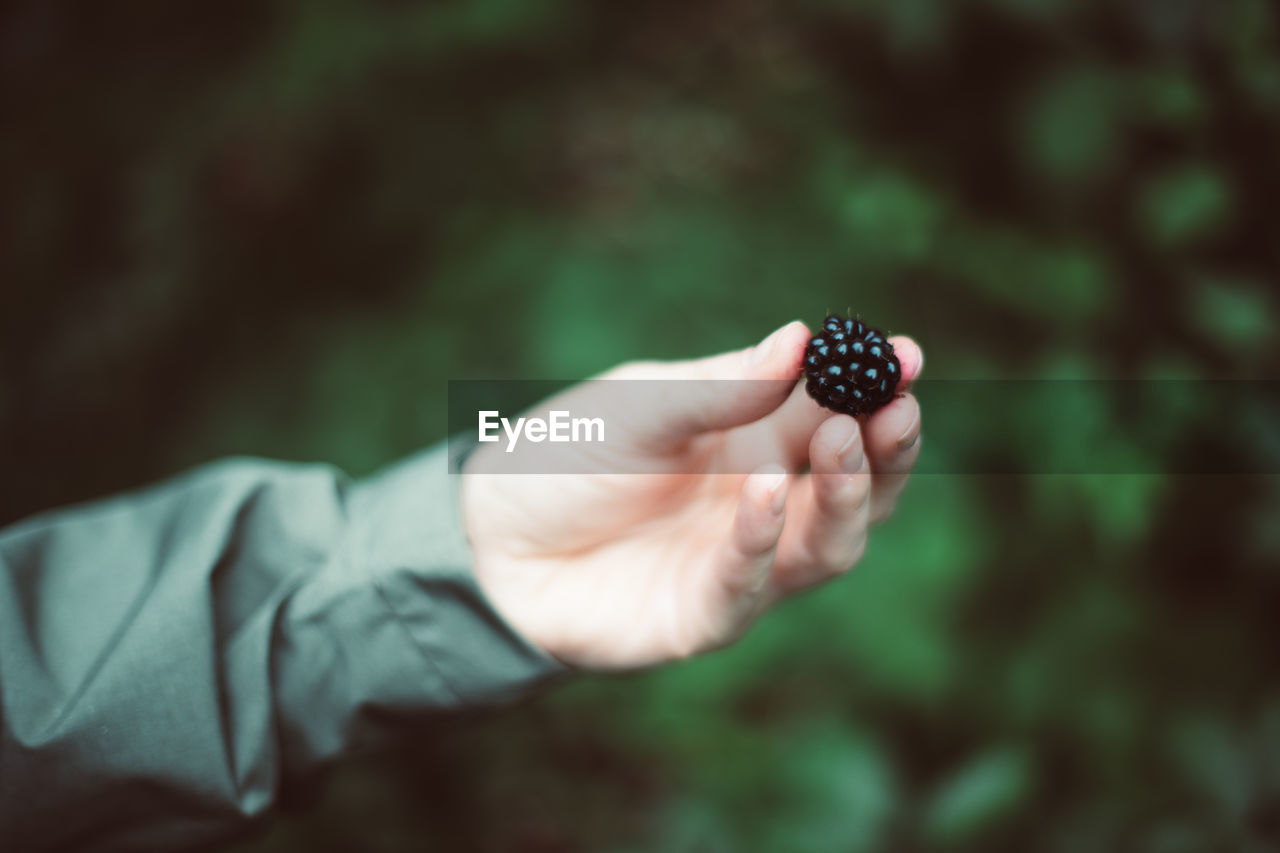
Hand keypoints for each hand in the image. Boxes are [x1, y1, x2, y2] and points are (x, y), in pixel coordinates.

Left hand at [460, 321, 923, 669]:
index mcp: (759, 437)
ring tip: (842, 440)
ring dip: (845, 496)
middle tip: (893, 409)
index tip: (907, 356)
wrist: (493, 534)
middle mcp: (767, 500)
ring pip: (828, 543)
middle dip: (886, 447)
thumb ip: (719, 386)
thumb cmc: (572, 455)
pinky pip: (749, 586)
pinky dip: (761, 541)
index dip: (879, 387)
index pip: (841, 411)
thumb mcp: (642, 404)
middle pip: (857, 484)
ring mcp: (744, 561)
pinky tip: (763, 493)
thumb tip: (802, 339)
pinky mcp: (705, 614)